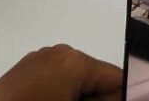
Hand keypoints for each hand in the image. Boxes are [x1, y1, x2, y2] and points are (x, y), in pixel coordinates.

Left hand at [0, 45, 121, 100]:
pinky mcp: (27, 70)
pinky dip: (61, 94)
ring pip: (76, 79)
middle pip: (96, 77)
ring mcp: (41, 59)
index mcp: (76, 60)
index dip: (121, 96)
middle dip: (97, 98)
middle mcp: (61, 52)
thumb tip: (121, 97)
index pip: (117, 77)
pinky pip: (56, 80)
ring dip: (79, 97)